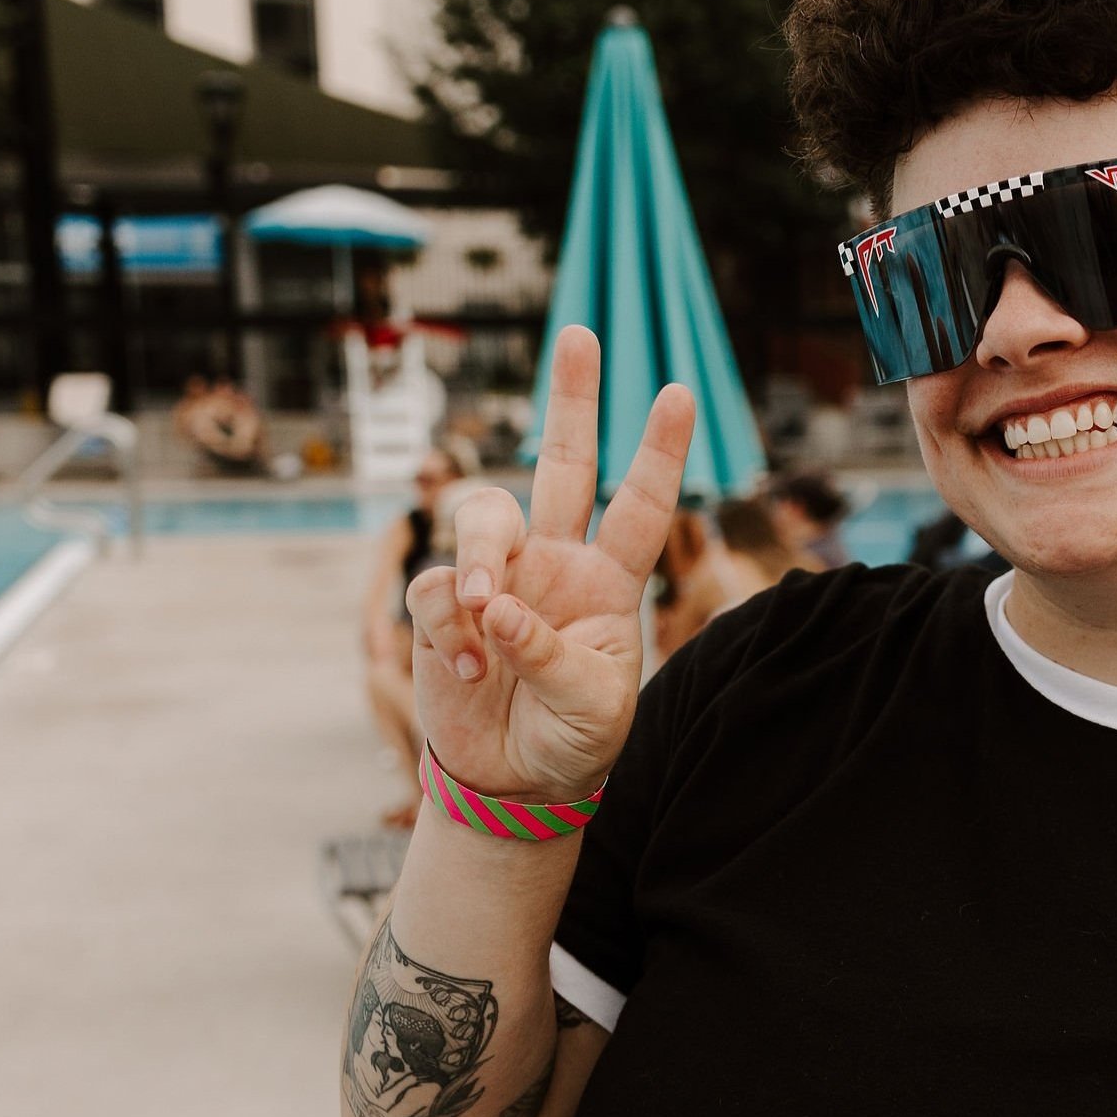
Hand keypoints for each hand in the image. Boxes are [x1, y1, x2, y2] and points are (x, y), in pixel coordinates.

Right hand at [408, 327, 692, 803]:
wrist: (514, 780)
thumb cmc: (573, 740)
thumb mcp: (590, 709)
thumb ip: (548, 656)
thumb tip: (492, 608)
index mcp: (610, 582)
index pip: (642, 506)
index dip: (660, 452)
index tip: (680, 391)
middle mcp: (557, 563)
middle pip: (564, 464)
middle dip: (572, 400)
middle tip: (579, 335)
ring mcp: (499, 578)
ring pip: (485, 512)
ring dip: (481, 551)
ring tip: (481, 610)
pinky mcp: (444, 608)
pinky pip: (436, 587)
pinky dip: (446, 627)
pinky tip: (467, 672)